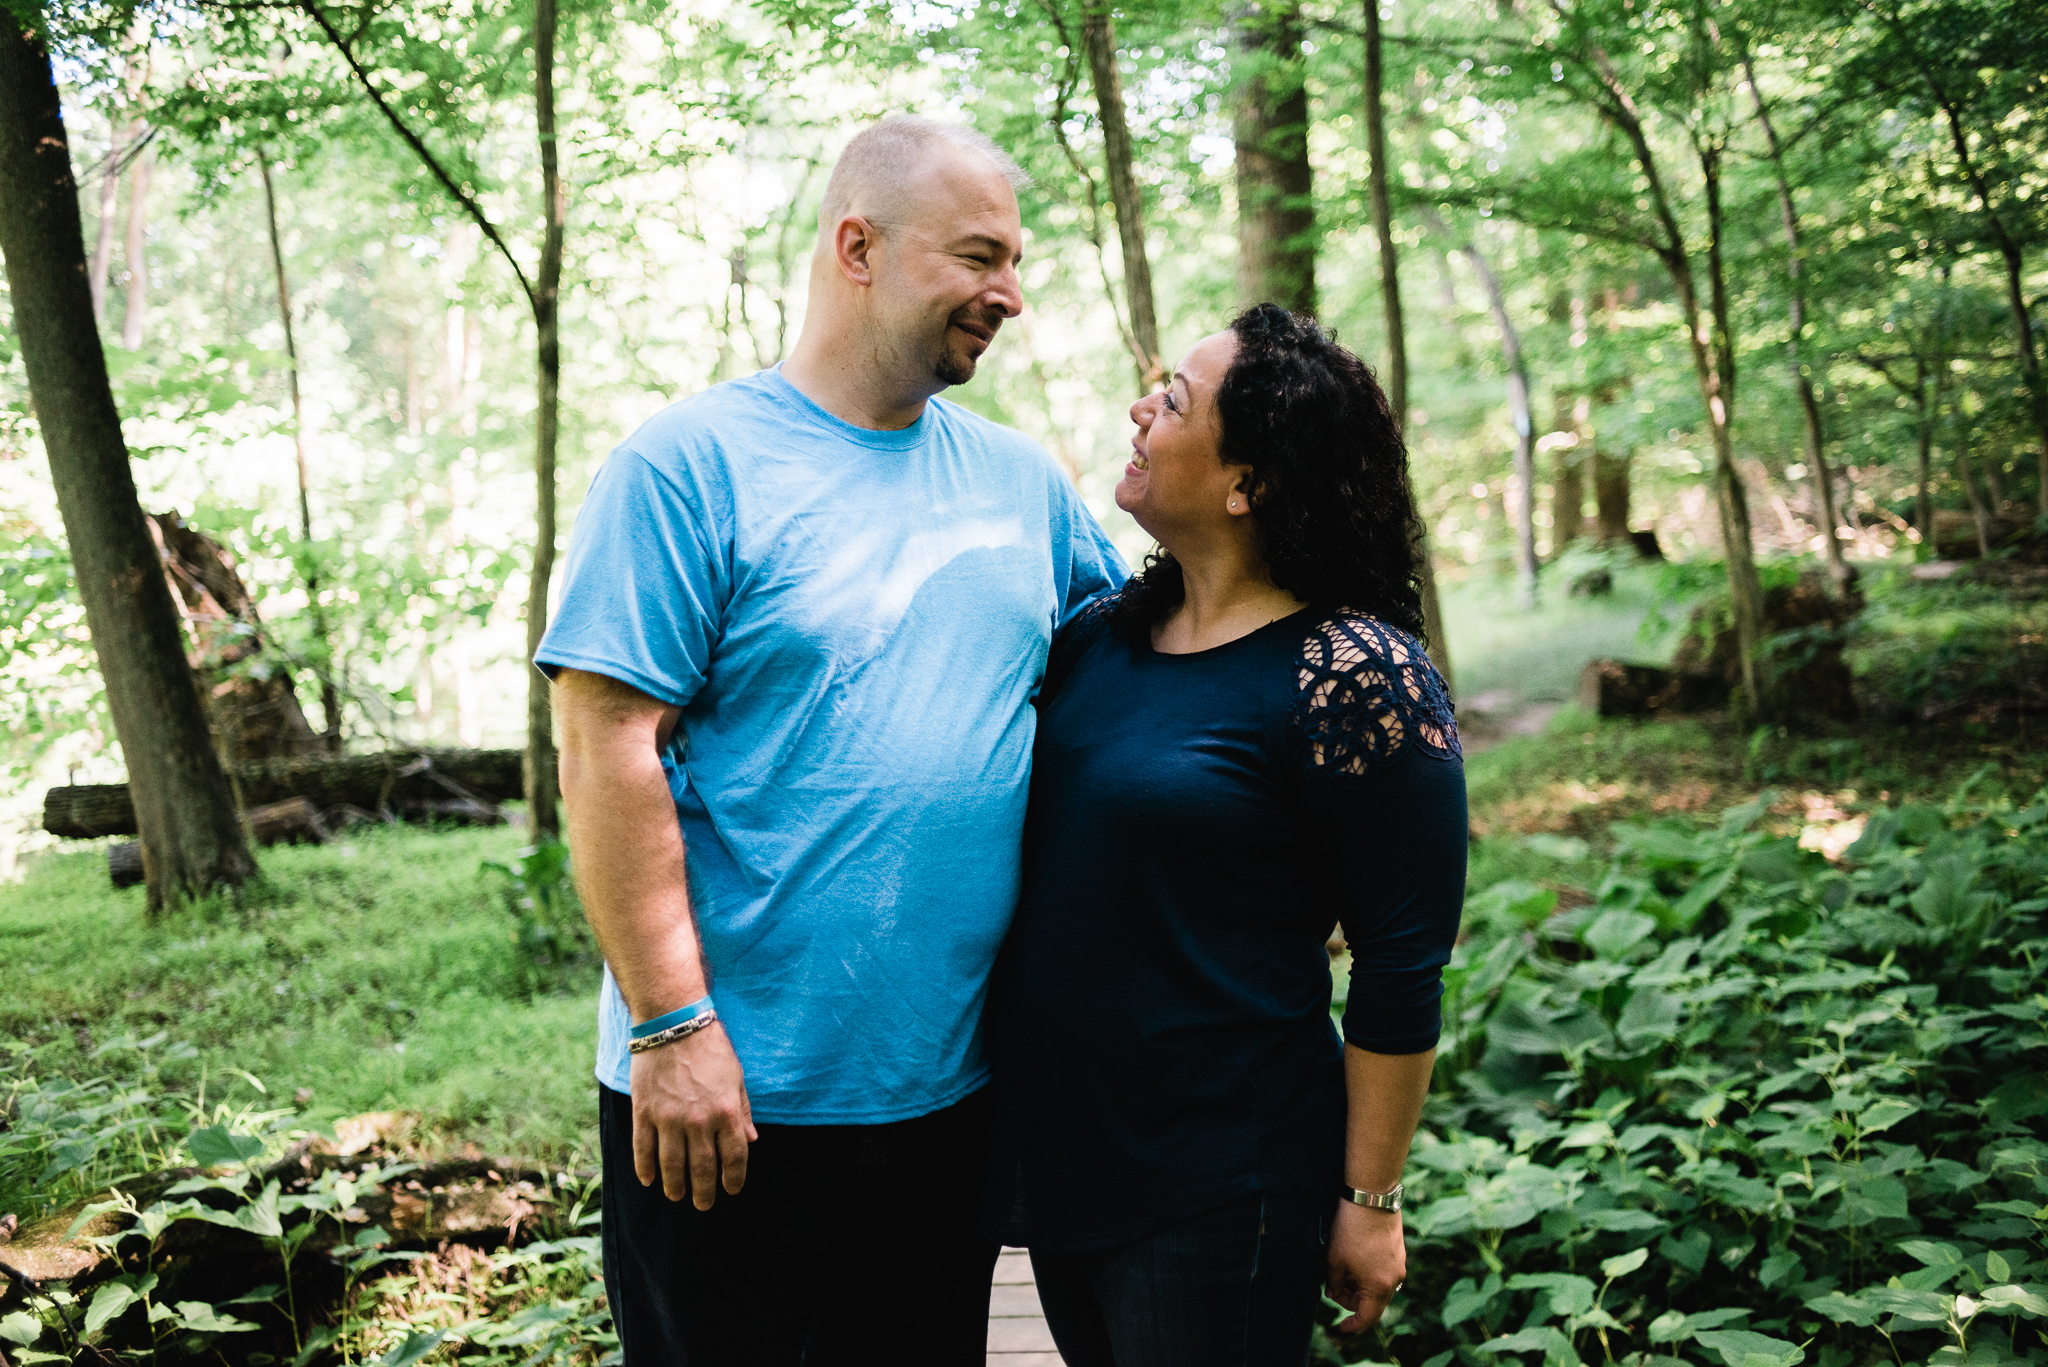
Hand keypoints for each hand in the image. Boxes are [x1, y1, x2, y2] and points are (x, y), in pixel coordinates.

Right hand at [629, 1022, 757, 1209]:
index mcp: (727, 1112)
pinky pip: (644, 1149)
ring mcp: (670, 1118)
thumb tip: (752, 1141)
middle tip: (703, 1204)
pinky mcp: (645, 1112)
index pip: (735, 1157)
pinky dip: (645, 1168)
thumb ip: (742, 1111)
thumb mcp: (736, 1077)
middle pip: (703, 1168)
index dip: (734, 1178)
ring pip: (672, 1165)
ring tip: (677, 1196)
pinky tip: (649, 1180)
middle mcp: (700, 1120)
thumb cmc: (711, 1048)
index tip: (731, 1190)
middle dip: (704, 1191)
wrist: (674, 1023)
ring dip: (676, 1185)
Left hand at [1326, 1199, 1406, 1332]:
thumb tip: (1333, 1293)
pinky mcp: (1398, 1251)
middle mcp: (1395, 1279)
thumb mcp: (1335, 1260)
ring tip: (1341, 1272)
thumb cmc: (1350, 1230)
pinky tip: (1353, 1261)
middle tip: (1333, 1289)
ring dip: (1360, 1286)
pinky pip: (1384, 1273)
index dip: (1353, 1324)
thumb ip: (1334, 1284)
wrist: (1371, 1198)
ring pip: (1378, 1287)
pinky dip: (1369, 1274)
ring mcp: (1399, 1265)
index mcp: (1379, 1287)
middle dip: (1352, 1300)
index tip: (1341, 1327)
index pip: (1367, 1317)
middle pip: (1374, 1303)